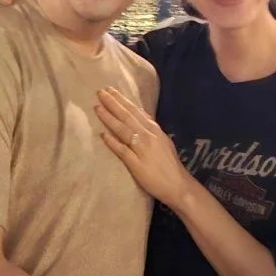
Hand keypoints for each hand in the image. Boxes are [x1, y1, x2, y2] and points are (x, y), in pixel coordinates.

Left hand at [96, 88, 191, 211]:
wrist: (178, 185)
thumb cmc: (169, 164)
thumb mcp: (162, 141)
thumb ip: (150, 129)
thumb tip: (138, 117)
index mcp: (154, 129)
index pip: (135, 111)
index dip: (122, 100)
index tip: (110, 90)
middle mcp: (148, 135)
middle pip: (128, 116)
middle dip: (113, 103)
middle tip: (100, 91)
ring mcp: (142, 149)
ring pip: (123, 129)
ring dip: (109, 117)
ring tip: (97, 107)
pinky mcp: (137, 164)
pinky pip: (122, 150)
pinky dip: (112, 142)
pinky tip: (102, 134)